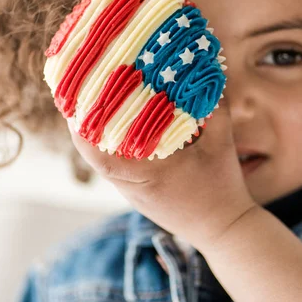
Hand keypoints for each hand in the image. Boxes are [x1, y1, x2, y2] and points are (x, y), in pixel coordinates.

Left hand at [66, 97, 256, 252]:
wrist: (225, 231)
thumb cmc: (224, 187)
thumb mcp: (223, 144)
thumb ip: (217, 107)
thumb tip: (211, 70)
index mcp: (151, 174)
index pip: (100, 156)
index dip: (82, 131)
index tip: (76, 105)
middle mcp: (135, 188)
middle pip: (95, 157)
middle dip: (84, 127)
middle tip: (82, 96)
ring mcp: (135, 196)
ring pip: (105, 165)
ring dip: (97, 139)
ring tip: (97, 108)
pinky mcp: (140, 199)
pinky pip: (118, 172)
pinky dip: (113, 151)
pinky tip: (119, 132)